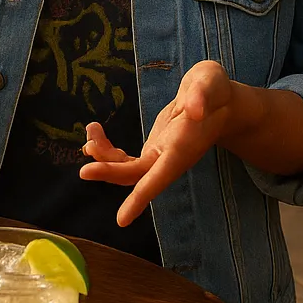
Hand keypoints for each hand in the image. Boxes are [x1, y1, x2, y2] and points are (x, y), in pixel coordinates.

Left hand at [81, 60, 236, 226]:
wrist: (219, 100)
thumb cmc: (214, 89)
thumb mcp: (210, 82)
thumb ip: (202, 95)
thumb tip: (194, 109)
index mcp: (184, 146)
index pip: (160, 176)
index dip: (141, 198)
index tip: (121, 220)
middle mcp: (170, 158)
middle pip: (136, 176)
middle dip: (108, 173)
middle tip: (84, 169)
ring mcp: (160, 156)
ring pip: (126, 170)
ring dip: (103, 158)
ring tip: (91, 130)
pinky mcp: (152, 150)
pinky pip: (125, 160)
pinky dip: (106, 151)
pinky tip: (94, 135)